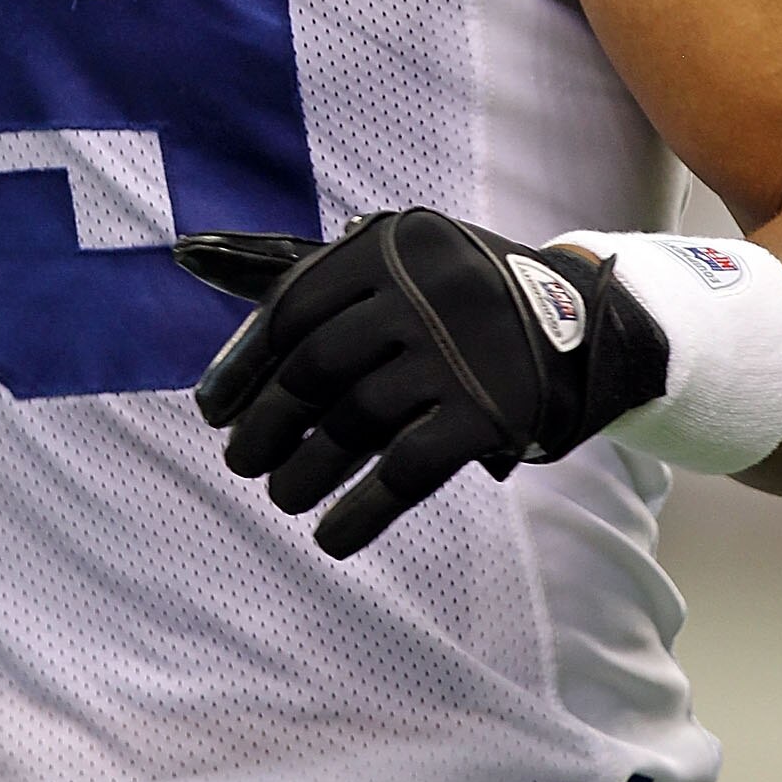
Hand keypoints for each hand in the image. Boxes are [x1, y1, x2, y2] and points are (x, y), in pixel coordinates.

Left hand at [174, 211, 666, 556]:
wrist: (587, 327)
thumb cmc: (462, 301)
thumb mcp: (401, 264)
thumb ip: (319, 275)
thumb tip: (194, 258)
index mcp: (392, 245)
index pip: (293, 310)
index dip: (244, 366)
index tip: (213, 411)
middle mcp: (424, 289)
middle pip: (316, 369)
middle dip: (267, 425)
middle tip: (241, 462)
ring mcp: (461, 350)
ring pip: (354, 423)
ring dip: (306, 472)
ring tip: (281, 497)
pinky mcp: (492, 411)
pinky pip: (407, 470)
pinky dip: (362, 511)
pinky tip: (333, 537)